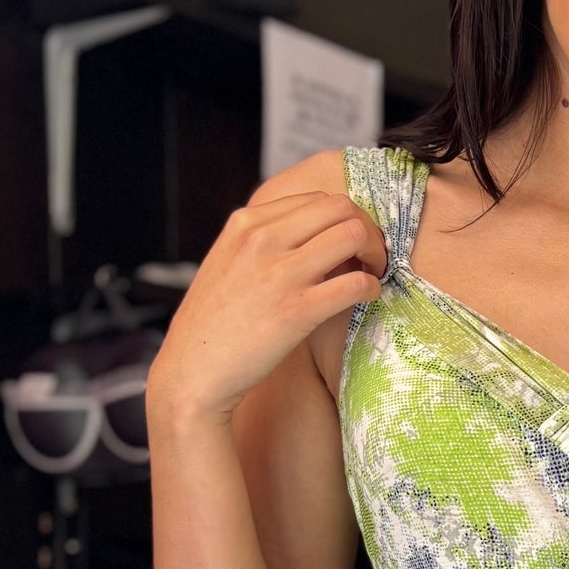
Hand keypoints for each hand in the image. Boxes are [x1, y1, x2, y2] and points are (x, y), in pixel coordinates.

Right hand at [148, 189, 387, 424]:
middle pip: (340, 207)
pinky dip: (372, 287)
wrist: (192, 371)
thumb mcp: (228, 262)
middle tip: (369, 256)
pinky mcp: (298, 311)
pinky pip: (356, 283)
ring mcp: (280, 273)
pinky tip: (366, 297)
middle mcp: (262, 239)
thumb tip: (312, 236)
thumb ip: (263, 242)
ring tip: (370, 274)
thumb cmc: (213, 325)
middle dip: (366, 229)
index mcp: (245, 223)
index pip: (315, 198)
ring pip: (354, 234)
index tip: (348, 242)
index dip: (342, 218)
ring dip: (375, 253)